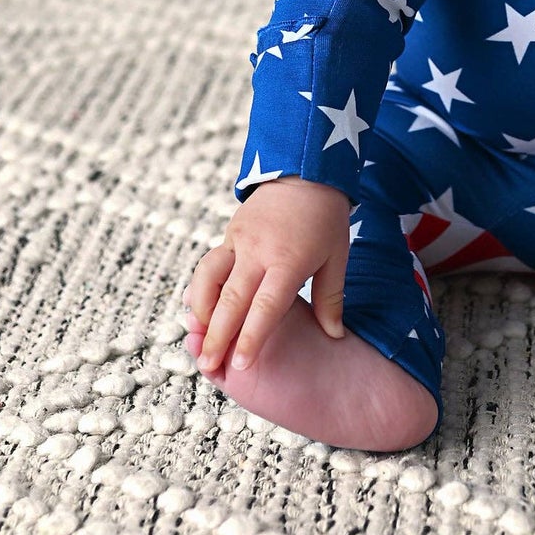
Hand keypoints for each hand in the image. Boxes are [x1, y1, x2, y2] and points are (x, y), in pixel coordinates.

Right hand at [184, 176, 352, 372]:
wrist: (307, 168)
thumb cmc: (326, 217)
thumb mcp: (337, 255)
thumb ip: (331, 298)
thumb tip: (334, 335)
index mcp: (289, 261)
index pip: (266, 307)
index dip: (252, 338)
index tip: (240, 366)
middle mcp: (259, 252)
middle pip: (231, 300)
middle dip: (218, 336)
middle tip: (207, 365)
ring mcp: (240, 241)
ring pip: (209, 279)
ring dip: (200, 310)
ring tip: (197, 336)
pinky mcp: (229, 233)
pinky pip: (210, 265)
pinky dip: (200, 287)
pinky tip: (197, 306)